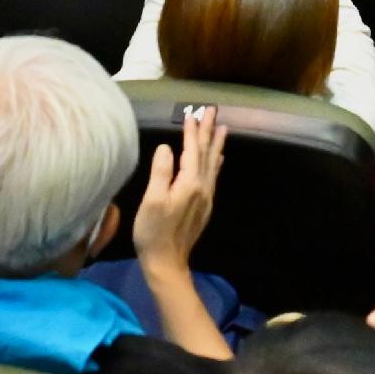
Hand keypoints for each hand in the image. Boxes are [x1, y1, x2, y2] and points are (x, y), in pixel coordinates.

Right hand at [134, 106, 224, 269]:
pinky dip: (216, 163)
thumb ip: (161, 172)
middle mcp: (202, 188)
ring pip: (213, 164)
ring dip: (216, 145)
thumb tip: (168, 147)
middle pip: (207, 154)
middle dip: (209, 131)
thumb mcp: (152, 200)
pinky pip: (213, 176)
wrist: (167, 262)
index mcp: (189, 183)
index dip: (191, 131)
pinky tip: (218, 159)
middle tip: (213, 111)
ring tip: (222, 128)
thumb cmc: (153, 232)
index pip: (192, 150)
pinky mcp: (204, 206)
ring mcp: (205, 198)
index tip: (192, 113)